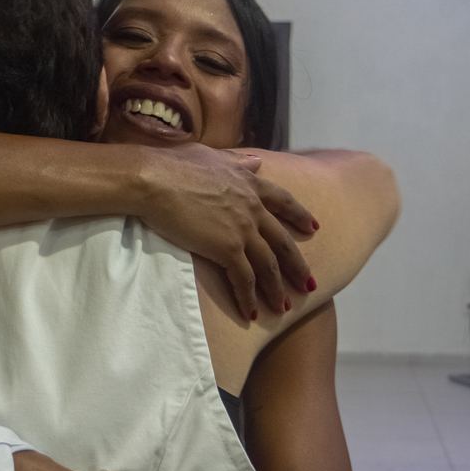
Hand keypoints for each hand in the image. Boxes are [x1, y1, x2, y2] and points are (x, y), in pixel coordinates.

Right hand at [136, 144, 316, 319]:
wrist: (155, 179)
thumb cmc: (174, 164)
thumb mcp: (213, 156)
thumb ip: (238, 162)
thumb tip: (256, 161)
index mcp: (250, 184)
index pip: (284, 201)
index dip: (300, 215)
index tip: (314, 228)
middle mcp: (253, 208)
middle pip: (283, 242)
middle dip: (298, 266)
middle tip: (309, 284)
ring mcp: (243, 229)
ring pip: (269, 265)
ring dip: (277, 290)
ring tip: (284, 308)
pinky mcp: (227, 249)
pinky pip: (245, 280)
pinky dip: (249, 298)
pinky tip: (252, 314)